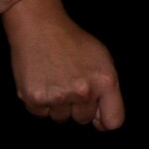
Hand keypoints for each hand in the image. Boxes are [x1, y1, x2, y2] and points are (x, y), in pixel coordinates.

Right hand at [4, 0, 125, 128]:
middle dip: (78, 106)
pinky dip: (41, 103)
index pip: (114, 121)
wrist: (40, 27)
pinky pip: (41, 114)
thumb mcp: (102, 59)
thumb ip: (107, 89)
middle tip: (70, 83)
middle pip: (84, 119)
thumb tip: (102, 120)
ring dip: (59, 105)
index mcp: (105, 81)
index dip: (105, 121)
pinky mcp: (34, 98)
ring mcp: (58, 96)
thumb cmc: (74, 42)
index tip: (98, 117)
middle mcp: (84, 91)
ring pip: (61, 118)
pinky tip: (43, 81)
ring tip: (56, 80)